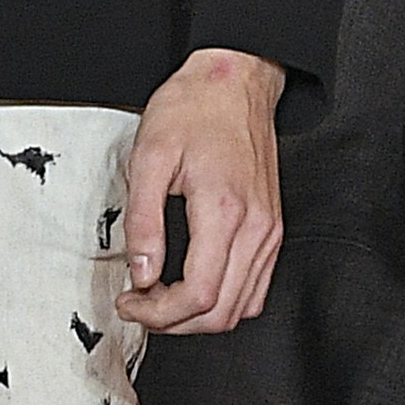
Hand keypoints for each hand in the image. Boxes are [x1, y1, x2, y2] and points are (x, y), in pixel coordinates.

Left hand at [116, 46, 285, 338]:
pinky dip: (225, 300)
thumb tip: (142, 274)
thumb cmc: (193, 110)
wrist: (234, 82)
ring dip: (199, 317)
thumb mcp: (149, 159)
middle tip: (139, 305)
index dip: (159, 314)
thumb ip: (144, 222)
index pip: (199, 295)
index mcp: (224, 211)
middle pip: (222, 312)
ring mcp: (269, 230)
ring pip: (243, 307)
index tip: (131, 303)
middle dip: (174, 322)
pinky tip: (195, 286)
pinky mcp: (272, 228)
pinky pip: (255, 287)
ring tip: (162, 299)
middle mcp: (256, 227)